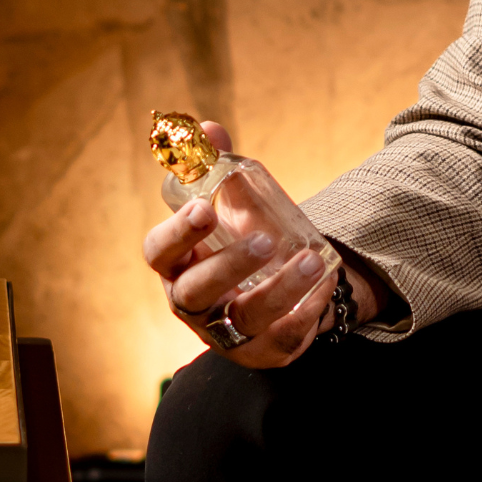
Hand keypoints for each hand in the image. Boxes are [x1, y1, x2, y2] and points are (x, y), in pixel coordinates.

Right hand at [142, 121, 386, 369]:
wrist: (275, 287)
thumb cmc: (240, 239)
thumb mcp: (231, 204)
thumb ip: (220, 167)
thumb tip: (210, 128)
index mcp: (176, 262)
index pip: (158, 251)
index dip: (177, 232)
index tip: (204, 210)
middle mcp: (191, 303)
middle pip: (195, 291)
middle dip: (229, 265)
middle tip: (265, 240)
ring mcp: (224, 333)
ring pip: (244, 319)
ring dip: (280, 290)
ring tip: (313, 261)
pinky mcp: (259, 353)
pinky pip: (279, 343)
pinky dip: (304, 316)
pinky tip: (324, 289)